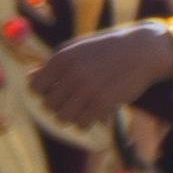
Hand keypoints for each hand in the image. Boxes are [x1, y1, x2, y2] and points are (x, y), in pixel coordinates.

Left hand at [28, 25, 172, 127]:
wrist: (142, 51)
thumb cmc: (108, 49)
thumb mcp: (79, 49)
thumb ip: (55, 64)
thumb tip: (31, 77)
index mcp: (62, 58)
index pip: (36, 87)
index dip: (44, 93)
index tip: (56, 92)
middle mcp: (72, 73)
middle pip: (49, 104)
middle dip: (58, 106)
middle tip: (72, 102)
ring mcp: (88, 89)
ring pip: (63, 117)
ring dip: (71, 116)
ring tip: (82, 109)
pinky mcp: (104, 103)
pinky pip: (82, 123)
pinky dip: (85, 122)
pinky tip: (93, 114)